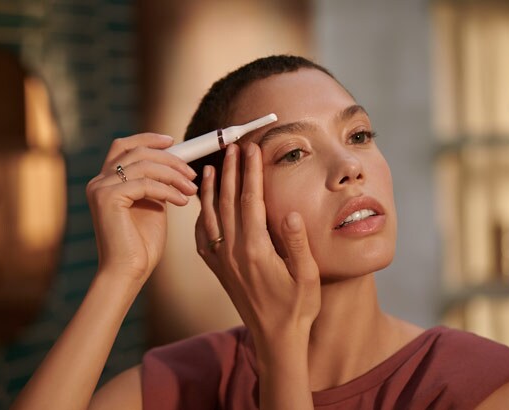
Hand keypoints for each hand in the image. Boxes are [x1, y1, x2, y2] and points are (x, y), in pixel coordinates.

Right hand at [86, 133, 197, 283]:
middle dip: (169, 159)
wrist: (128, 272)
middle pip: (137, 152)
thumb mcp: (153, 205)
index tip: (173, 141)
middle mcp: (99, 182)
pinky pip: (145, 184)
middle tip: (192, 173)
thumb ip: (155, 184)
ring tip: (192, 190)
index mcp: (106, 181)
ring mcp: (100, 188)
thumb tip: (174, 164)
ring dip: (173, 175)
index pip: (124, 146)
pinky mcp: (107, 198)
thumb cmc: (142, 244)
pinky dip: (167, 190)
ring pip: (144, 165)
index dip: (148, 139)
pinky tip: (183, 202)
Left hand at [195, 143, 320, 345]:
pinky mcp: (217, 269)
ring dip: (209, 188)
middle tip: (231, 146)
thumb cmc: (297, 306)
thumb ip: (298, 244)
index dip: (250, 172)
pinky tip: (201, 204)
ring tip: (210, 165)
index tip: (252, 149)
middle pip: (226, 201)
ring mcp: (222, 261)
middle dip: (229, 170)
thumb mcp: (308, 276)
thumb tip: (292, 212)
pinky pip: (202, 237)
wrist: (275, 337)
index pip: (250, 200)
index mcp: (256, 250)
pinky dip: (200, 215)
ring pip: (210, 216)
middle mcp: (233, 252)